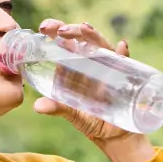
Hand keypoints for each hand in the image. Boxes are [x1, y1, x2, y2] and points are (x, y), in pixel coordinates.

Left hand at [34, 19, 154, 161]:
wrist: (113, 134)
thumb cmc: (89, 120)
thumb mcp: (71, 114)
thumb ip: (56, 108)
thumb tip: (37, 106)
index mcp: (73, 66)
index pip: (63, 42)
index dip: (55, 31)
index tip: (44, 27)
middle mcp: (90, 62)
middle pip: (82, 39)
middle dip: (72, 30)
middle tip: (61, 31)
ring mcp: (108, 66)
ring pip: (101, 45)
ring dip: (94, 36)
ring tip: (85, 29)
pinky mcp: (124, 74)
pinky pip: (125, 61)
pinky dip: (124, 53)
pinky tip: (122, 47)